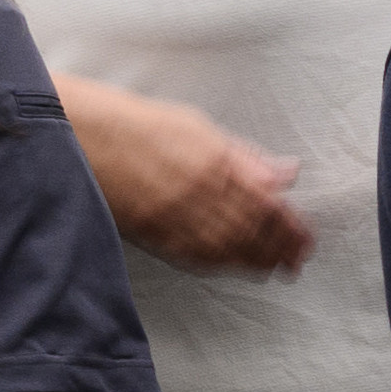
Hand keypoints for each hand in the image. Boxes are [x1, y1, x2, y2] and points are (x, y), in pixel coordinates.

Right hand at [61, 74, 312, 278]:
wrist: (84, 135)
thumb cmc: (141, 124)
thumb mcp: (201, 128)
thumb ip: (247, 156)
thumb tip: (287, 172)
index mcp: (218, 165)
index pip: (269, 205)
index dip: (292, 227)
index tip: (306, 238)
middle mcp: (199, 194)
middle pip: (252, 231)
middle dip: (279, 248)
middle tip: (298, 259)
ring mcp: (174, 215)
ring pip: (226, 248)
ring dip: (256, 260)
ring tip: (276, 267)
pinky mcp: (150, 231)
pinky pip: (192, 255)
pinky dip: (220, 263)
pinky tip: (234, 267)